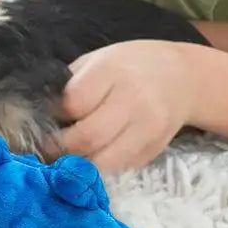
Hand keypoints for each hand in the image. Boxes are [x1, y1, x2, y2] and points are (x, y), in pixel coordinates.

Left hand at [59, 40, 193, 170]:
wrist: (182, 77)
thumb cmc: (130, 65)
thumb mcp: (98, 60)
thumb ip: (72, 85)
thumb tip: (45, 115)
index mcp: (113, 71)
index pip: (74, 103)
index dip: (56, 114)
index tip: (49, 117)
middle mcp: (134, 100)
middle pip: (88, 137)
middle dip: (63, 146)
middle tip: (52, 145)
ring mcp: (148, 128)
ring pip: (104, 161)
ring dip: (81, 162)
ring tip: (70, 155)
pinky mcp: (155, 149)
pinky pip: (120, 167)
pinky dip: (102, 165)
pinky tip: (95, 153)